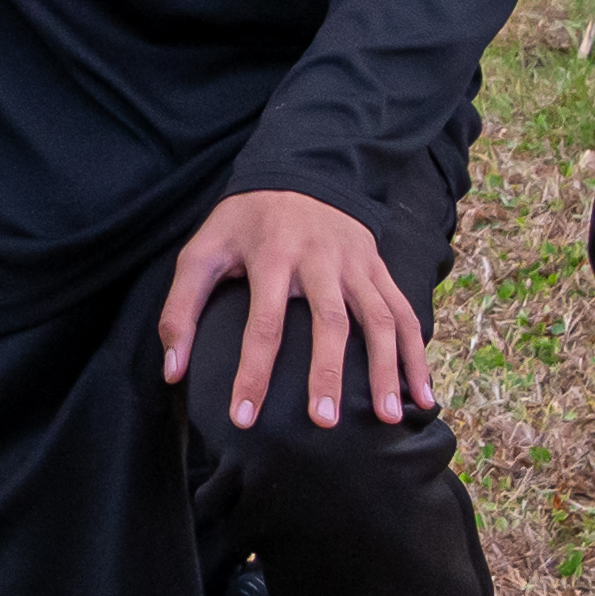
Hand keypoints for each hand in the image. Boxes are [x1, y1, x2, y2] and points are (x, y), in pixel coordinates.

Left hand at [153, 186, 424, 429]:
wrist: (298, 173)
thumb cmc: (243, 223)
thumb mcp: (201, 252)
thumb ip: (180, 310)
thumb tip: (173, 371)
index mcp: (272, 256)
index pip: (263, 323)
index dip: (253, 372)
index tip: (244, 417)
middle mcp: (320, 260)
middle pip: (329, 321)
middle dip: (328, 373)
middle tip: (324, 423)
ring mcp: (356, 264)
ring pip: (379, 318)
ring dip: (386, 369)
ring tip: (387, 418)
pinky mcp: (380, 268)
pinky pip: (404, 313)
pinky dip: (417, 354)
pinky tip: (421, 394)